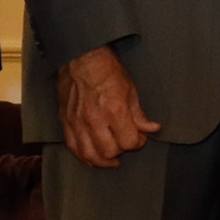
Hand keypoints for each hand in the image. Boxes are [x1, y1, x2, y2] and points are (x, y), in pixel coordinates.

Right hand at [57, 44, 161, 167]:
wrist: (81, 58)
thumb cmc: (108, 71)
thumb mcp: (131, 90)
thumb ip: (139, 115)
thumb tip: (152, 129)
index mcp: (114, 110)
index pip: (128, 142)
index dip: (138, 142)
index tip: (140, 138)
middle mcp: (94, 119)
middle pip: (109, 152)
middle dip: (121, 151)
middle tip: (125, 144)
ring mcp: (77, 122)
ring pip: (89, 154)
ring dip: (102, 160)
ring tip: (111, 159)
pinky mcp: (66, 121)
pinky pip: (72, 147)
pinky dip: (83, 156)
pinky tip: (92, 156)